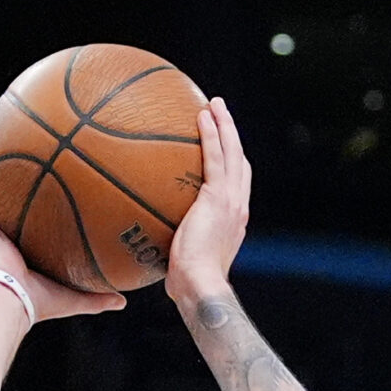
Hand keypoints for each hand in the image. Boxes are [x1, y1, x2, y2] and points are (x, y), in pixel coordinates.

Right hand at [0, 143, 124, 322]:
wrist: (11, 300)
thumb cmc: (39, 302)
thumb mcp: (74, 296)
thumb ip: (97, 297)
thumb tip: (123, 302)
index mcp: (20, 253)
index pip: (26, 224)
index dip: (34, 206)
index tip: (45, 186)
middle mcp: (0, 238)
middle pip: (5, 203)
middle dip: (10, 181)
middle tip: (21, 155)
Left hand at [165, 99, 250, 309]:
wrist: (200, 287)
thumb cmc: (188, 287)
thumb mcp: (183, 264)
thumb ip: (174, 249)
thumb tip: (150, 249)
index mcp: (233, 222)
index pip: (237, 186)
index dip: (232, 165)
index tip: (224, 150)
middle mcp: (238, 207)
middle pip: (240, 162)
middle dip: (232, 136)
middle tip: (222, 115)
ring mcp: (232, 201)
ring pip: (232, 152)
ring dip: (225, 125)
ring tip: (214, 104)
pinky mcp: (219, 197)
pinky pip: (216, 157)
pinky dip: (211, 134)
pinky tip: (201, 116)